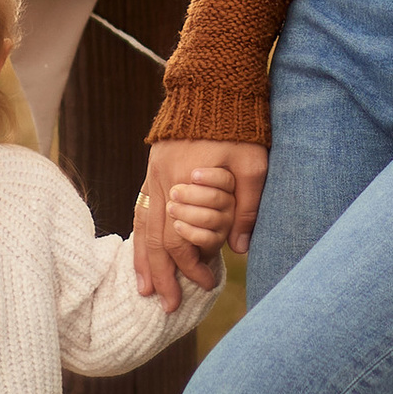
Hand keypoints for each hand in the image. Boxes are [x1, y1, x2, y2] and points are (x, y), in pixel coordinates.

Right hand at [133, 139, 267, 305]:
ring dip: (143, 261)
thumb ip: (247, 206)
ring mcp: (153, 176)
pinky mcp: (153, 171)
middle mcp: (163, 183)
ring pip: (142, 227)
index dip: (191, 266)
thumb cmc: (238, 125)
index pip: (180, 238)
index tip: (207, 282)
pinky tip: (139, 252)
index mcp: (185, 183)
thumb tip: (239, 249)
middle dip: (162, 276)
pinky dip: (138, 236)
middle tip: (167, 306)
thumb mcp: (253, 164)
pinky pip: (139, 210)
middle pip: (155, 240)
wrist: (211, 87)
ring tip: (143, 290)